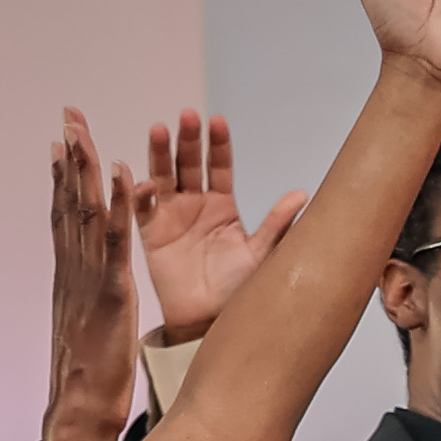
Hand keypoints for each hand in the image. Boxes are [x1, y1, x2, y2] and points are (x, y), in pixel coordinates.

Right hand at [38, 110, 140, 440]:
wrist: (80, 404)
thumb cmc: (90, 372)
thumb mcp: (90, 323)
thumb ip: (89, 296)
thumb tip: (91, 284)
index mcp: (71, 274)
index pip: (64, 215)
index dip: (62, 178)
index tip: (60, 142)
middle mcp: (73, 268)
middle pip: (68, 203)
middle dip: (69, 158)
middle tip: (69, 116)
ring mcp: (88, 278)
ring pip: (84, 214)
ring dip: (86, 170)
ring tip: (84, 131)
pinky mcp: (110, 292)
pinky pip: (114, 243)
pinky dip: (117, 207)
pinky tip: (124, 177)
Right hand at [132, 111, 302, 348]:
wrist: (211, 323)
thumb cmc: (240, 292)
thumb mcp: (261, 254)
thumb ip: (277, 225)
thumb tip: (302, 195)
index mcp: (223, 206)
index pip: (220, 167)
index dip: (218, 145)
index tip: (218, 122)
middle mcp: (195, 205)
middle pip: (189, 164)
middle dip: (188, 140)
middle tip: (187, 116)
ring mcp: (171, 216)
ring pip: (163, 176)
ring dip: (159, 153)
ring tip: (159, 129)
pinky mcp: (150, 233)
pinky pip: (141, 208)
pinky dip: (138, 193)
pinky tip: (141, 180)